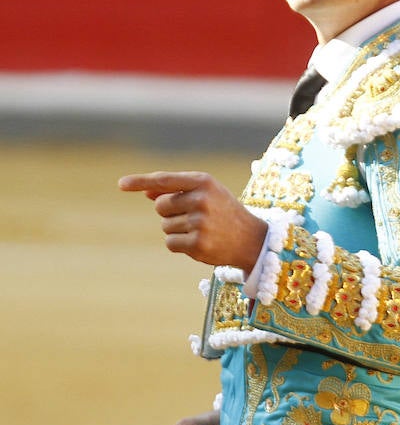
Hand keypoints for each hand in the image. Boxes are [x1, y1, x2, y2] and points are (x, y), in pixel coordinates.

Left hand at [118, 170, 266, 270]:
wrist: (251, 239)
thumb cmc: (223, 212)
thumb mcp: (205, 194)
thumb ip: (177, 190)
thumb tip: (147, 191)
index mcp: (203, 181)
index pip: (164, 180)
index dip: (140, 181)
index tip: (121, 185)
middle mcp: (201, 199)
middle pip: (160, 205)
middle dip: (170, 212)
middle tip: (194, 216)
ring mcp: (200, 222)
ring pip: (164, 225)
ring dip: (177, 229)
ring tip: (201, 229)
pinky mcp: (197, 244)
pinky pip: (170, 242)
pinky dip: (179, 244)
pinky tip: (199, 242)